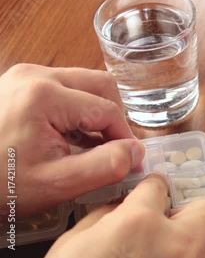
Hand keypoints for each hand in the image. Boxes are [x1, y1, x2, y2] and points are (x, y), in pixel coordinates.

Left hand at [0, 64, 144, 217]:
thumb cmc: (0, 184)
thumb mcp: (57, 183)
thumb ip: (105, 166)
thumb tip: (136, 152)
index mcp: (45, 95)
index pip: (108, 110)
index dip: (125, 138)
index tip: (129, 162)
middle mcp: (36, 75)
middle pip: (101, 85)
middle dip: (115, 118)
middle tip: (115, 148)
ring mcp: (26, 76)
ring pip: (85, 84)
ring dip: (98, 113)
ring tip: (93, 145)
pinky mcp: (21, 83)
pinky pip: (66, 89)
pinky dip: (79, 111)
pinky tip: (74, 138)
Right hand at [46, 174, 204, 257]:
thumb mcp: (75, 242)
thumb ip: (104, 216)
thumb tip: (120, 208)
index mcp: (139, 223)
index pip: (159, 186)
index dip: (152, 187)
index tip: (149, 192)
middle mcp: (174, 244)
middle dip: (193, 210)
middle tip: (171, 218)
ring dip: (189, 245)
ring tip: (162, 253)